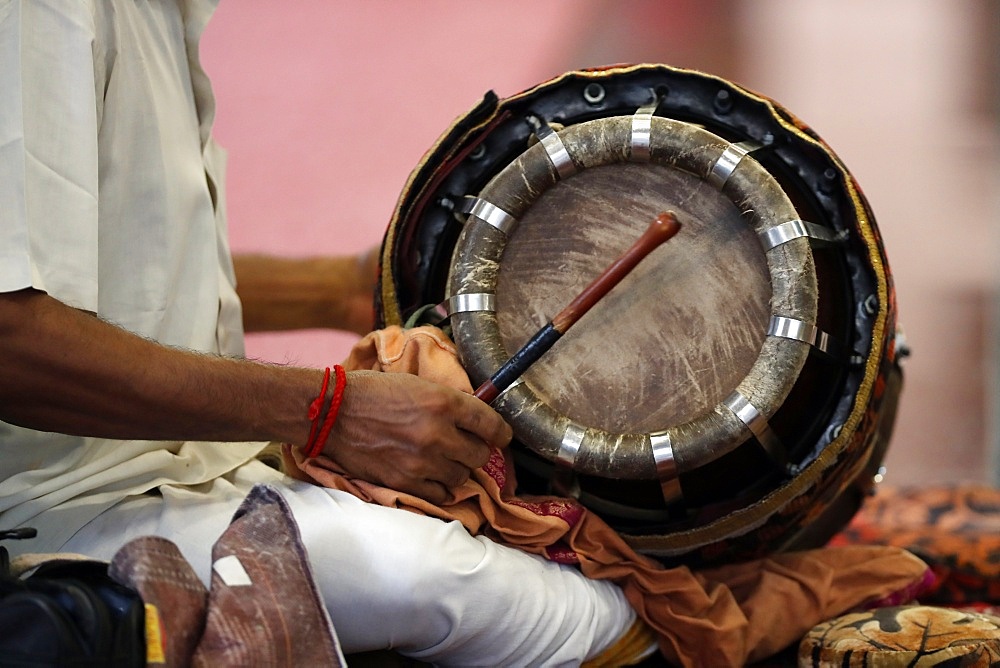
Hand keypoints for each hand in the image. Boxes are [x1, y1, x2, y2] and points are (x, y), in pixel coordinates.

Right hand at [323, 371, 512, 502]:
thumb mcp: (418, 384)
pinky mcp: (405, 482)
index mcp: (444, 402)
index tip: (500, 437)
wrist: (332, 413)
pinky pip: (441, 494)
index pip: (493, 425)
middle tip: (461, 445)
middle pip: (480, 455)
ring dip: (455, 469)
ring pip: (461, 477)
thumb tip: (477, 417)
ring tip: (438, 459)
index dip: (501, 433)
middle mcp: (438, 433)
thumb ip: (449, 402)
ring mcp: (422, 461)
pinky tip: (428, 475)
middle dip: (474, 450)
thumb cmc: (373, 392)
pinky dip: (438, 487)